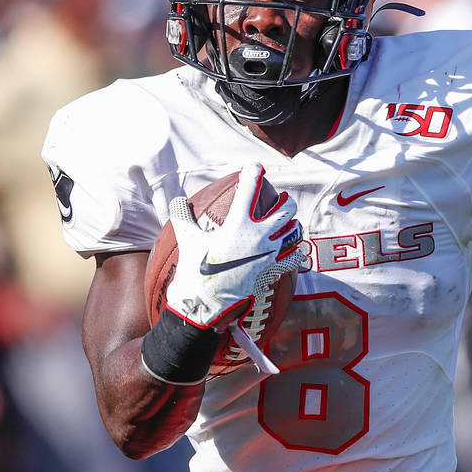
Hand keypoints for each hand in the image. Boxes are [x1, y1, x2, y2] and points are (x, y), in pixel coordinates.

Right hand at [165, 163, 303, 329]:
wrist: (204, 304)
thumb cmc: (195, 270)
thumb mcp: (188, 239)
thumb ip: (183, 217)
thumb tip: (176, 200)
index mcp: (237, 224)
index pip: (249, 189)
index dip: (253, 172)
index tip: (256, 166)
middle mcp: (258, 236)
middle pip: (286, 208)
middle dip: (285, 201)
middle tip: (281, 200)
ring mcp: (269, 255)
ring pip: (295, 232)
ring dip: (292, 226)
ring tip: (289, 225)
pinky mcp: (274, 272)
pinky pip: (294, 257)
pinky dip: (295, 252)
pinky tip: (292, 250)